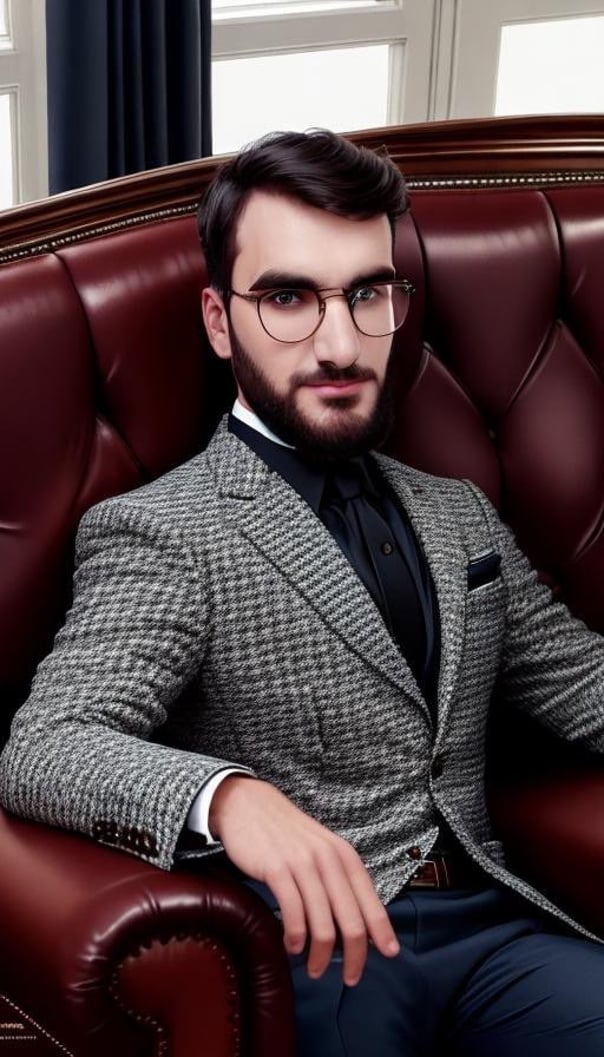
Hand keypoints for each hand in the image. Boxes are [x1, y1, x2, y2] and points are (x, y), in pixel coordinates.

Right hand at [209, 776, 399, 985]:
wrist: (248, 805)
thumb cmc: (286, 834)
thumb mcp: (322, 850)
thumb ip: (339, 879)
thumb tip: (357, 922)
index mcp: (344, 855)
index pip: (371, 900)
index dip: (382, 931)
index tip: (390, 954)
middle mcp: (329, 859)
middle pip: (351, 920)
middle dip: (355, 956)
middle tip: (350, 978)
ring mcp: (303, 864)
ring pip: (323, 924)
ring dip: (321, 956)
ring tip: (315, 969)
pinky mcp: (276, 869)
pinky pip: (293, 913)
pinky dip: (296, 937)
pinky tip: (292, 947)